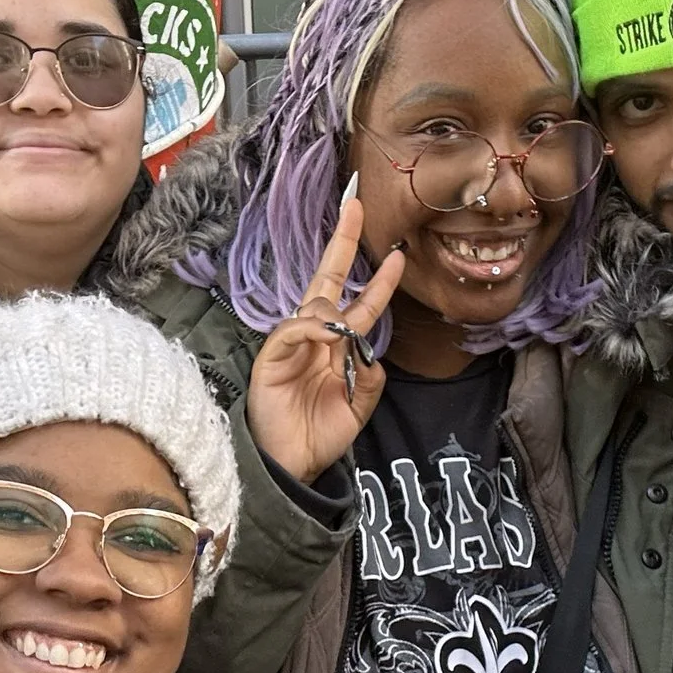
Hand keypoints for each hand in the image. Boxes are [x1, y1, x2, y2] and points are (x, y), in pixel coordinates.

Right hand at [246, 190, 405, 484]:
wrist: (291, 466)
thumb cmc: (319, 435)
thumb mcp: (359, 407)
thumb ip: (369, 378)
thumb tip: (372, 354)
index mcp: (336, 346)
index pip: (361, 304)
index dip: (380, 281)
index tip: (400, 254)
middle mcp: (314, 338)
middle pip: (329, 281)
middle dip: (343, 243)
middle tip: (356, 206)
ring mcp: (292, 345)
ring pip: (313, 306)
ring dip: (332, 313)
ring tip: (339, 336)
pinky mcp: (271, 358)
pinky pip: (291, 331)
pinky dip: (309, 329)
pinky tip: (322, 336)